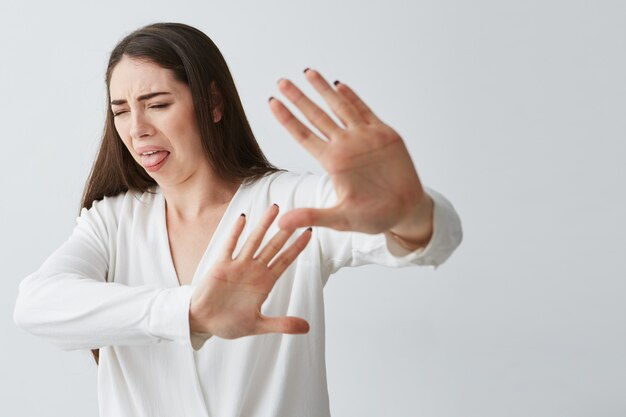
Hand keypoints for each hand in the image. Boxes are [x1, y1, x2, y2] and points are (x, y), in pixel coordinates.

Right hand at [189, 204, 311, 338]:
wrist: (203, 322)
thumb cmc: (229, 322)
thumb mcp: (258, 325)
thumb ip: (282, 324)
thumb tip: (307, 328)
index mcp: (264, 283)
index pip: (285, 260)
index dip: (297, 247)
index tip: (309, 233)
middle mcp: (254, 270)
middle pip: (273, 246)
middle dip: (285, 231)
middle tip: (297, 214)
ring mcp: (238, 266)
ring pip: (254, 241)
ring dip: (264, 225)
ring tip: (275, 209)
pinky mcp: (221, 265)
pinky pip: (230, 245)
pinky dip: (236, 232)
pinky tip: (244, 218)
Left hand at [268, 68, 428, 234]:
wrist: (404, 211)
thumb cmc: (373, 216)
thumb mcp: (340, 219)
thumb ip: (311, 217)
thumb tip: (280, 224)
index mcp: (332, 162)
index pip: (303, 135)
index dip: (287, 119)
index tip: (271, 103)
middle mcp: (344, 146)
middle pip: (316, 116)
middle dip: (298, 98)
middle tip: (280, 81)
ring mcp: (364, 138)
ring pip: (339, 107)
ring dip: (323, 90)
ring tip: (307, 72)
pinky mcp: (384, 135)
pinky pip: (365, 112)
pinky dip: (353, 97)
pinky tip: (339, 85)